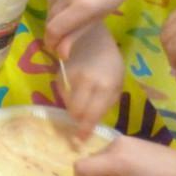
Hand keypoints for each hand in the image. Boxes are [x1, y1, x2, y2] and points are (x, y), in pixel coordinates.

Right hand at [45, 0, 136, 58]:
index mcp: (82, 5)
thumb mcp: (96, 18)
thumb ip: (75, 36)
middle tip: (65, 38)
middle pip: (50, 21)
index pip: (54, 30)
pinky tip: (69, 4)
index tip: (57, 50)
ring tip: (71, 17)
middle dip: (55, 33)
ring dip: (55, 19)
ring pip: (49, 10)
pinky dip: (56, 6)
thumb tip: (61, 55)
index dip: (52, 43)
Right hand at [58, 23, 124, 138]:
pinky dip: (68, 98)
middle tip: (80, 127)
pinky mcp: (59, 75)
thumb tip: (93, 122)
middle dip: (77, 122)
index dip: (85, 129)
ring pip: (67, 105)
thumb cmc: (109, 61)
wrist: (90, 36)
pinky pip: (62, 95)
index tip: (81, 139)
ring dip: (73, 110)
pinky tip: (75, 93)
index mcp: (105, 85)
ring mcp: (70, 78)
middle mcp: (86, 82)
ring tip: (81, 107)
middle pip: (75, 113)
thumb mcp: (117, 82)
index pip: (91, 115)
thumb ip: (106, 102)